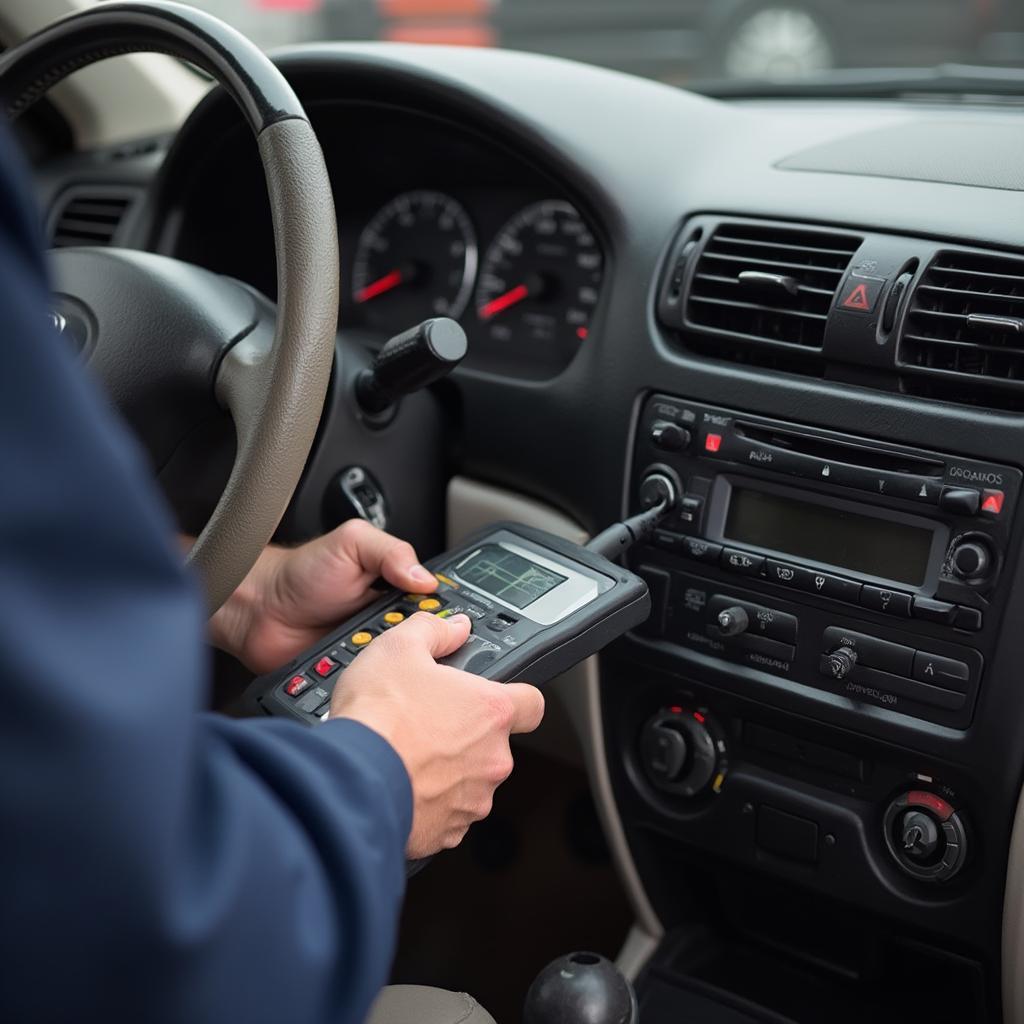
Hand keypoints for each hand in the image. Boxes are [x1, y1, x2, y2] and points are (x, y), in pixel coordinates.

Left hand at [208, 519, 437, 673]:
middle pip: (420, 639)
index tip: (444, 620)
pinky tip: (363, 674)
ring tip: (373, 649)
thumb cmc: (300, 573)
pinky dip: (368, 681)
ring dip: (389, 662)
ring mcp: (370, 649)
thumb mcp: (352, 543)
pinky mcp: (353, 675)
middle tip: (397, 632)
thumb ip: (392, 552)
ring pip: (398, 665)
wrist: (259, 611)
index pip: (434, 604)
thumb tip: (427, 579)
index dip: (440, 613)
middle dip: (414, 641)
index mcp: (396, 587)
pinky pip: (371, 684)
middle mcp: (387, 620)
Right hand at [330, 612, 545, 856]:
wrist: (350, 778)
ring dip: (447, 770)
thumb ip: (433, 631)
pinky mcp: (448, 832)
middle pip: (494, 743)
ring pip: (470, 781)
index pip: (532, 703)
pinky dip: (428, 802)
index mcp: (491, 712)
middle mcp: (493, 758)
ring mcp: (473, 799)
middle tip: (428, 723)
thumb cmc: (379, 716)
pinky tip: (401, 782)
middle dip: (466, 735)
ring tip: (408, 754)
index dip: (515, 697)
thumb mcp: (399, 647)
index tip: (493, 697)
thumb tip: (453, 627)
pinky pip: (446, 814)